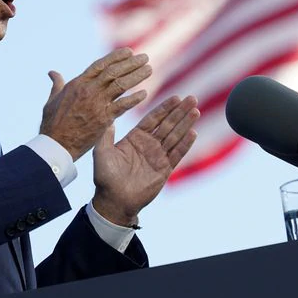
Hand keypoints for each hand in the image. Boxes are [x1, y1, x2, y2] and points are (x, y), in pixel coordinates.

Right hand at [40, 48, 151, 160]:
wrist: (56, 145)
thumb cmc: (52, 124)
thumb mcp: (52, 100)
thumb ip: (57, 84)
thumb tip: (52, 72)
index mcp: (78, 83)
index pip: (100, 65)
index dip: (116, 57)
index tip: (129, 51)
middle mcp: (89, 90)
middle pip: (114, 72)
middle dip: (131, 63)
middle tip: (145, 57)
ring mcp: (97, 104)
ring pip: (121, 85)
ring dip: (136, 76)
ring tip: (149, 69)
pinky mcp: (103, 118)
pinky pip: (122, 106)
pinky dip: (134, 99)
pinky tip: (144, 94)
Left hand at [91, 95, 199, 225]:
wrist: (114, 201)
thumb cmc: (105, 177)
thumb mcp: (102, 152)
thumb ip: (106, 134)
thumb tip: (108, 115)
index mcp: (135, 138)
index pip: (153, 118)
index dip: (164, 108)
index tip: (176, 97)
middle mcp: (149, 145)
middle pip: (167, 124)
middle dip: (179, 111)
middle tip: (191, 98)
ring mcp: (158, 156)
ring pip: (175, 136)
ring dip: (185, 124)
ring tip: (195, 111)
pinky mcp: (164, 170)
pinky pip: (177, 154)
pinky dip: (185, 144)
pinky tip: (193, 132)